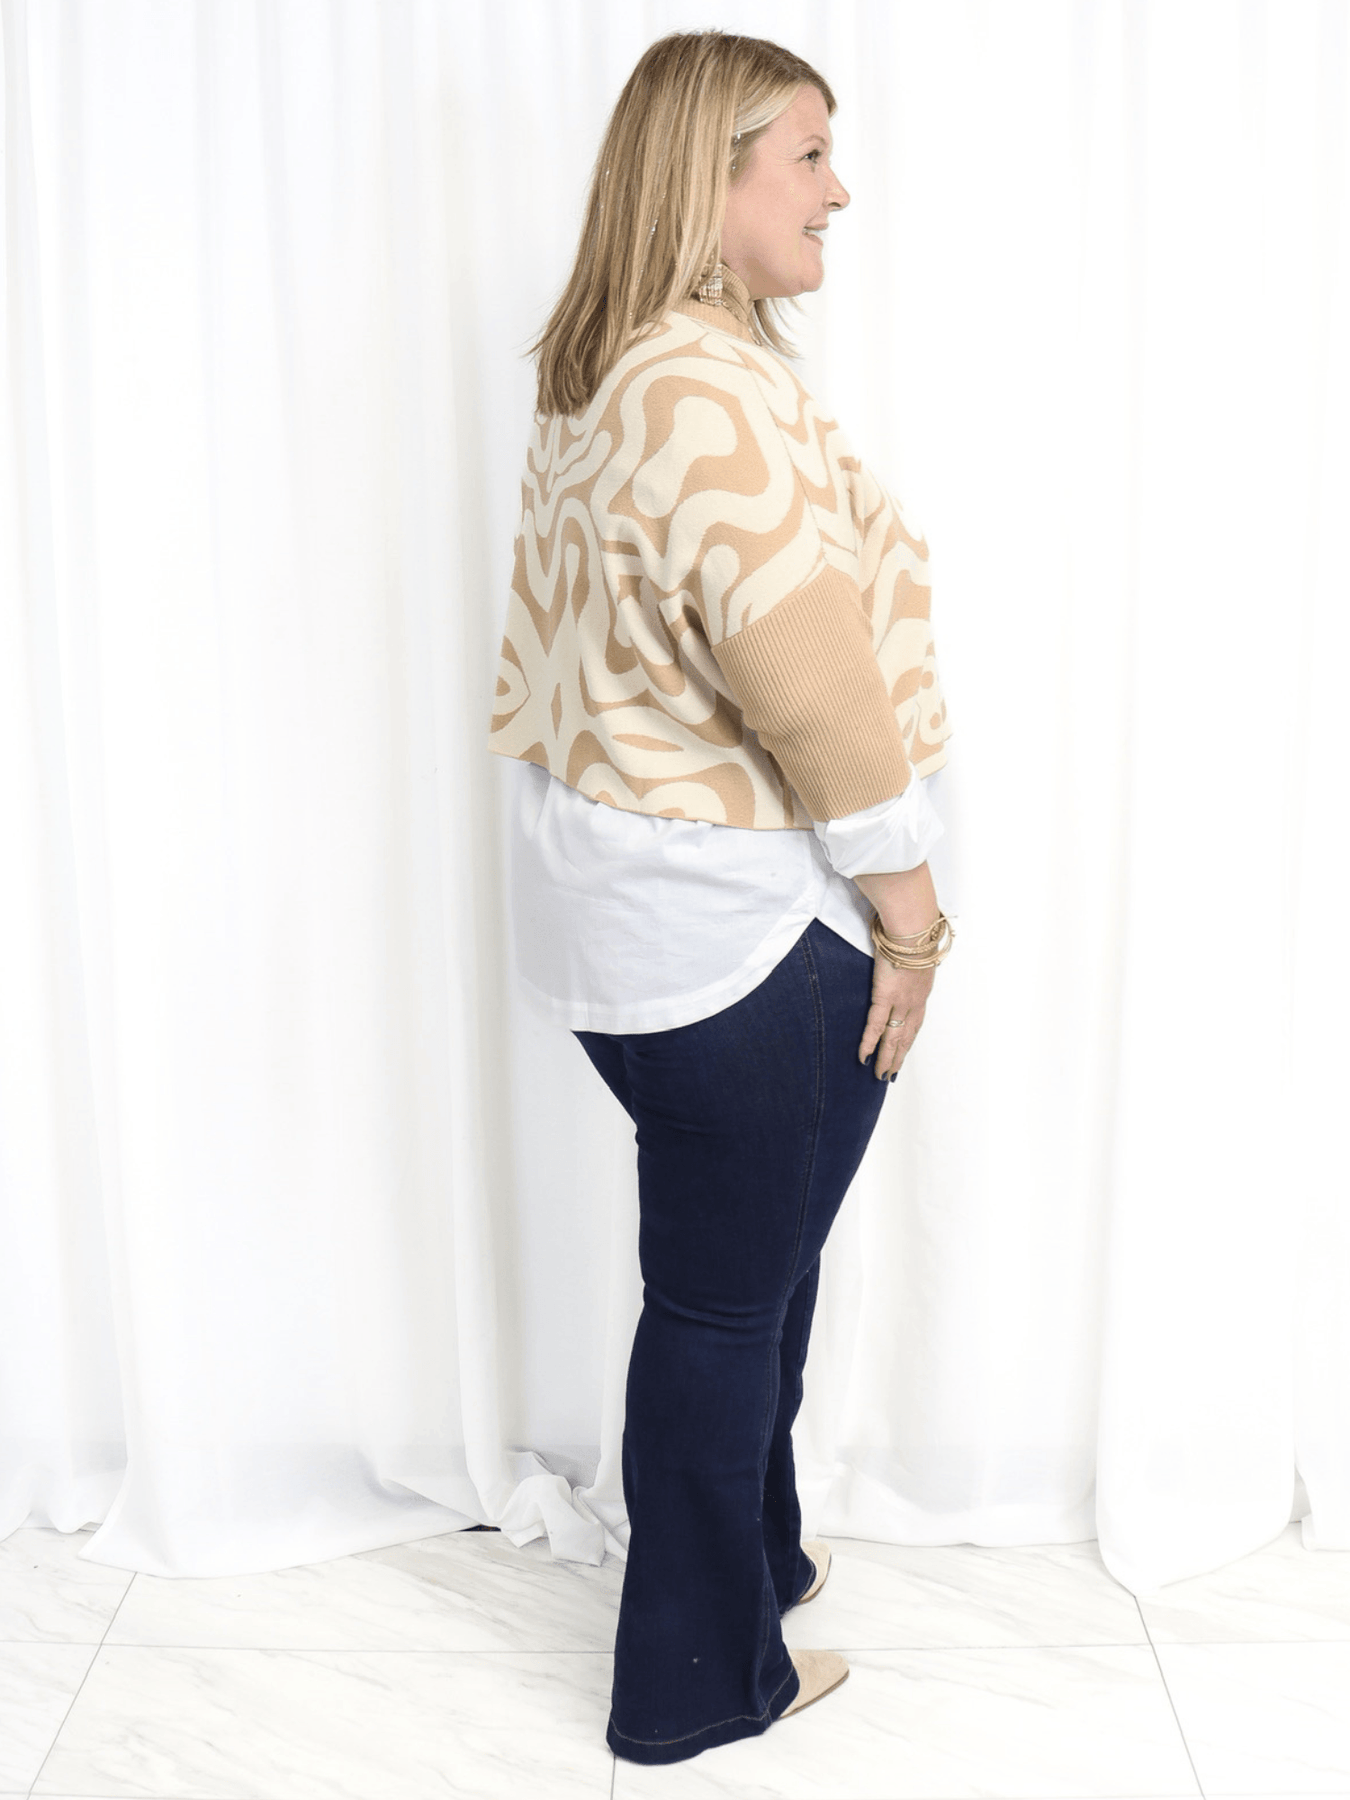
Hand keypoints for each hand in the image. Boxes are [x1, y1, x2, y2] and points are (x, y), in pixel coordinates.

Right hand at [851, 860, 941, 1080]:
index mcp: (922, 990)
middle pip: (906, 1036)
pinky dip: (870, 1043)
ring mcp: (901, 1001)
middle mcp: (915, 1001)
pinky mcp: (885, 997)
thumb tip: (901, 954)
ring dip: (887, 1058)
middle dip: (898, 1056)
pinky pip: (876, 1026)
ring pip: (893, 1037)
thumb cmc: (913, 932)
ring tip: (881, 1075)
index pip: (916, 1022)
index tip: (904, 1051)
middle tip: (891, 1074)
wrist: (913, 927)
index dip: (909, 1039)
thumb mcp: (916, 951)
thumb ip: (908, 959)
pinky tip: (864, 1057)